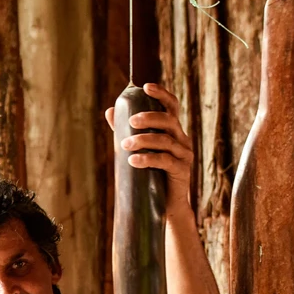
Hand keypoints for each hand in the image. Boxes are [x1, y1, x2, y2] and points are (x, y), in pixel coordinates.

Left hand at [105, 82, 194, 218]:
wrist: (165, 206)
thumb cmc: (150, 175)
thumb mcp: (138, 150)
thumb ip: (125, 131)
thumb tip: (109, 111)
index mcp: (173, 131)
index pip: (171, 107)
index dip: (161, 95)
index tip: (146, 87)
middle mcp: (182, 140)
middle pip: (168, 120)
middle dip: (148, 118)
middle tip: (130, 122)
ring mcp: (184, 155)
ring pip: (165, 140)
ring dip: (142, 140)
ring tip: (124, 145)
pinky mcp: (182, 171)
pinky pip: (165, 160)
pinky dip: (147, 158)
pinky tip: (133, 160)